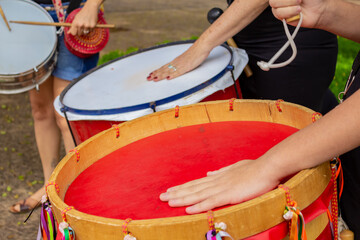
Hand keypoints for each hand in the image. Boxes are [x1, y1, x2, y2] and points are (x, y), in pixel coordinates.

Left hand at [68, 3, 98, 35]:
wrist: (90, 8)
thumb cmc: (82, 14)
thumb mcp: (76, 19)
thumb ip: (72, 26)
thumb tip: (68, 33)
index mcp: (75, 23)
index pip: (74, 33)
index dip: (75, 33)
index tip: (76, 31)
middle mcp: (80, 25)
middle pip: (80, 34)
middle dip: (81, 31)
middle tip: (82, 26)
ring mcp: (87, 26)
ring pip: (86, 33)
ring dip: (86, 30)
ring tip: (86, 24)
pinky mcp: (92, 26)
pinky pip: (91, 31)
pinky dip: (91, 28)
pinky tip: (90, 23)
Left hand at [147, 42, 210, 81]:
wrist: (201, 47)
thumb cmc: (195, 52)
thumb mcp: (186, 58)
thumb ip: (181, 63)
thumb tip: (178, 66)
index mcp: (176, 61)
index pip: (164, 67)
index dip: (157, 71)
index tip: (151, 74)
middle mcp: (177, 62)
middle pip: (164, 69)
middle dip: (156, 74)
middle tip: (148, 78)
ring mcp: (181, 65)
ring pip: (169, 71)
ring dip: (161, 75)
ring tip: (154, 79)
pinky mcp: (186, 67)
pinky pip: (178, 72)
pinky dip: (172, 75)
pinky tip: (168, 78)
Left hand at [159, 159, 279, 213]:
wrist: (267, 168)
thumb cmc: (254, 169)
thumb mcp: (235, 168)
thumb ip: (221, 171)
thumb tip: (209, 173)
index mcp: (218, 177)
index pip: (196, 183)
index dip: (182, 187)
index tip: (170, 190)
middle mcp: (216, 181)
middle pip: (193, 188)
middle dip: (176, 193)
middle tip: (161, 197)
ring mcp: (222, 188)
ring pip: (198, 195)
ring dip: (182, 199)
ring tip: (168, 202)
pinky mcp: (229, 195)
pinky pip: (211, 202)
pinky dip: (199, 206)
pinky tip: (188, 210)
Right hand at [270, 0, 326, 27]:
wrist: (318, 10)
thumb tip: (291, 0)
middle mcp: (280, 1)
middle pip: (273, 2)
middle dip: (287, 1)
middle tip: (299, 0)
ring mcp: (280, 9)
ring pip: (276, 10)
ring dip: (289, 8)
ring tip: (299, 8)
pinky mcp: (283, 18)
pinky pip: (281, 16)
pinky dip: (290, 13)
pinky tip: (298, 12)